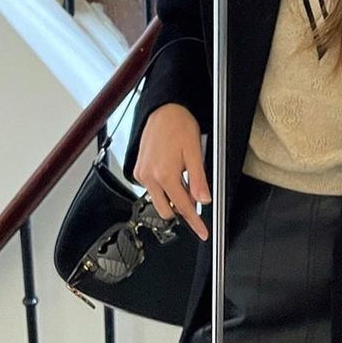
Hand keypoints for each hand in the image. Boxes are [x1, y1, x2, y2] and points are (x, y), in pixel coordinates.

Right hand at [132, 103, 211, 240]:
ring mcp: (142, 174)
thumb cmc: (179, 125)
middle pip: (167, 210)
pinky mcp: (138, 170)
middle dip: (182, 208)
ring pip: (158, 200)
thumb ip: (199, 179)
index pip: (183, 207)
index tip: (202, 232)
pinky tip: (172, 172)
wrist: (163, 110)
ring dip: (172, 196)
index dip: (195, 221)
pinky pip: (151, 188)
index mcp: (165, 174)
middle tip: (194, 195)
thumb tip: (204, 200)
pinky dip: (163, 187)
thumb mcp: (195, 152)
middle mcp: (150, 176)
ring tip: (183, 176)